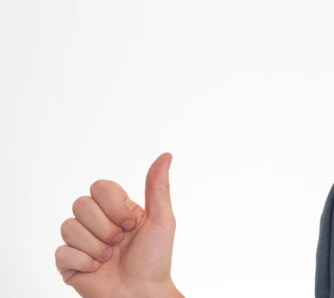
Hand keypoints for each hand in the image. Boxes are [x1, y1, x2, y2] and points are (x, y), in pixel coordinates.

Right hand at [55, 153, 183, 297]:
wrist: (142, 294)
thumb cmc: (155, 259)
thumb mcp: (162, 220)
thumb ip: (158, 187)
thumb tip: (166, 155)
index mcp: (117, 209)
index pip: (99, 187)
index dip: (112, 205)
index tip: (131, 223)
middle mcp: (97, 222)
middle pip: (81, 204)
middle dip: (105, 227)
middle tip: (120, 242)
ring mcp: (81, 242)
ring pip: (69, 226)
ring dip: (95, 246)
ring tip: (110, 258)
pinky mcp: (68, 262)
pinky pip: (61, 251)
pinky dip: (83, 262)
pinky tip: (97, 269)